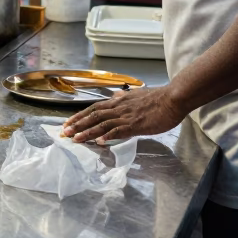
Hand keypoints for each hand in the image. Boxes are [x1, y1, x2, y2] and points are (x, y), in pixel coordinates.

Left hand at [61, 85, 184, 143]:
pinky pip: (119, 130)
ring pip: (102, 123)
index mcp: (119, 101)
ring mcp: (126, 116)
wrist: (172, 98)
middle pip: (93, 115)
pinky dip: (108, 136)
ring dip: (88, 132)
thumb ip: (124, 97)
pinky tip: (100, 142)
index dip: (80, 115)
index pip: (94, 108)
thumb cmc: (158, 98)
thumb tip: (115, 96)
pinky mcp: (136, 124)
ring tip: (76, 139)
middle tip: (65, 132)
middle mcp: (119, 107)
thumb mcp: (136, 94)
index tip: (69, 122)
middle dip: (78, 124)